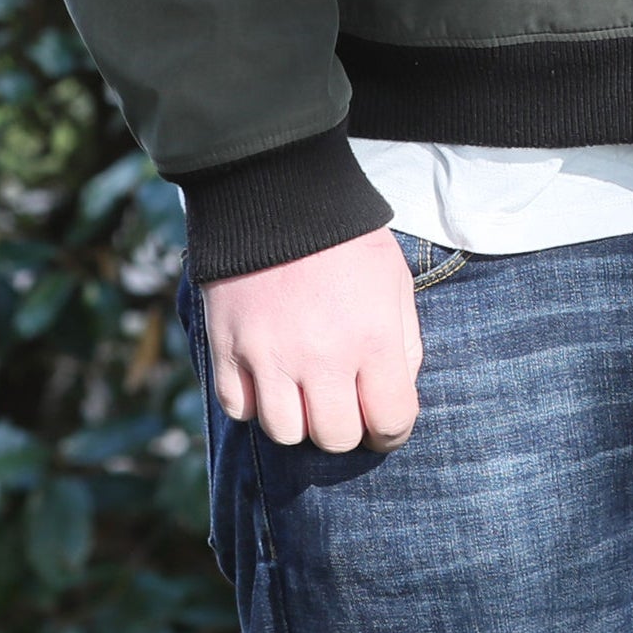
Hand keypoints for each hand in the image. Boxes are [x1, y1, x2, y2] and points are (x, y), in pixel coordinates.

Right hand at [201, 228, 422, 452]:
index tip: (386, 423)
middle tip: (345, 405)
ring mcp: (268, 356)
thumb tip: (396, 393)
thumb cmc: (348, 241)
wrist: (280, 195)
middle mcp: (321, 356)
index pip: (390, 420)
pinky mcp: (227, 349)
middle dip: (347, 429)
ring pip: (284, 433)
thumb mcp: (396, 283)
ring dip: (300, 420)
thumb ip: (405, 343)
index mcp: (372, 338)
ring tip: (306, 391)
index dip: (393, 430)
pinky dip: (256, 404)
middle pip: (335, 438)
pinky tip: (270, 378)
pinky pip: (240, 409)